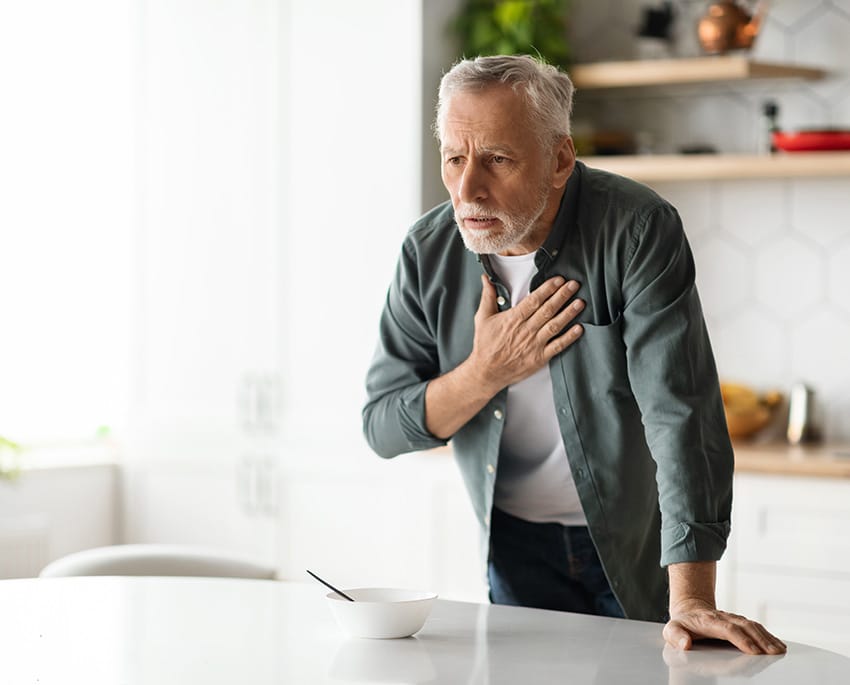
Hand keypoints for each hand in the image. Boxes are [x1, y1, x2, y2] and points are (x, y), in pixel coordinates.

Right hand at [469, 274, 583, 392]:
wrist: (486, 372)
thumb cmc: (485, 346)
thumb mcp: (482, 318)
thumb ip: (487, 297)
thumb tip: (485, 279)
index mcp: (513, 319)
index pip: (534, 300)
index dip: (548, 289)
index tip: (558, 280)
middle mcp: (526, 330)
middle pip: (548, 310)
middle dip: (562, 296)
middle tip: (574, 285)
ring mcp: (534, 344)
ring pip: (555, 325)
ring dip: (568, 313)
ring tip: (580, 302)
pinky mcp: (539, 358)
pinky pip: (557, 346)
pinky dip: (569, 337)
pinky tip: (579, 328)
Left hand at [663, 598, 786, 654]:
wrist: (689, 609)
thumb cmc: (682, 623)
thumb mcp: (671, 629)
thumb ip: (676, 636)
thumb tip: (685, 644)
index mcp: (708, 621)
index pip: (728, 629)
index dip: (741, 639)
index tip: (753, 651)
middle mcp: (724, 617)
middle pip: (745, 627)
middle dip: (761, 640)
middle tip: (774, 654)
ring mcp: (733, 618)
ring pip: (753, 626)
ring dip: (768, 638)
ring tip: (780, 650)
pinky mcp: (740, 622)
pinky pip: (757, 627)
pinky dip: (769, 635)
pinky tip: (779, 645)